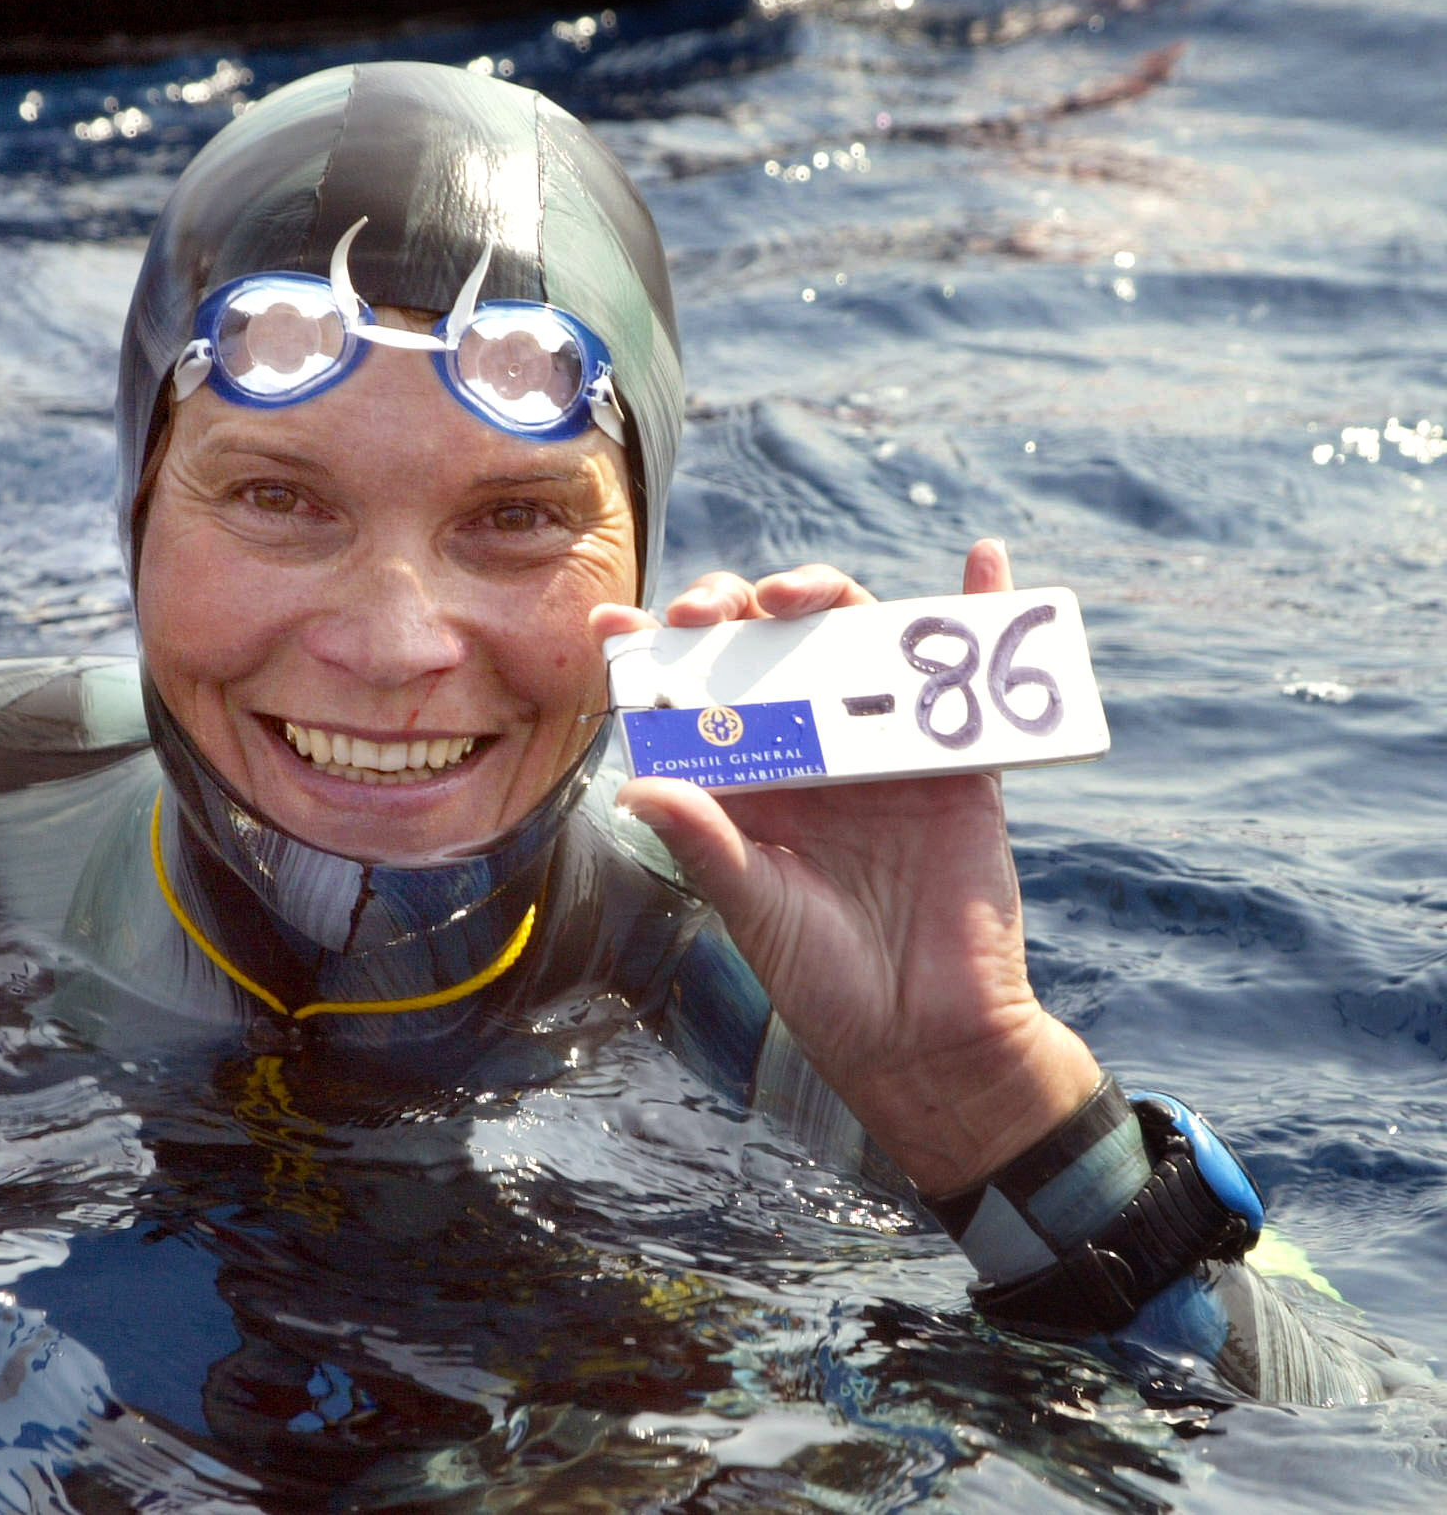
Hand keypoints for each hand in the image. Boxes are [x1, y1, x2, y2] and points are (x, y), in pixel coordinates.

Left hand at [590, 540, 1098, 1194]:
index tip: (614, 622)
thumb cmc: (823, 981)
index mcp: (750, 781)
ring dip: (828, 597)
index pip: (694, 696)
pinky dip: (984, 614)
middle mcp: (812, 751)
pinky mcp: (960, 766)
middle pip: (771, 645)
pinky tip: (983, 560)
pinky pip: (970, 682)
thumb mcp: (752, 907)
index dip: (654, 651)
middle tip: (707, 613)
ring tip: (797, 595)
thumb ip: (705, 843)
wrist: (926, 1038)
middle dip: (736, 609)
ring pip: (856, 642)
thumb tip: (638, 787)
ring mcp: (886, 749)